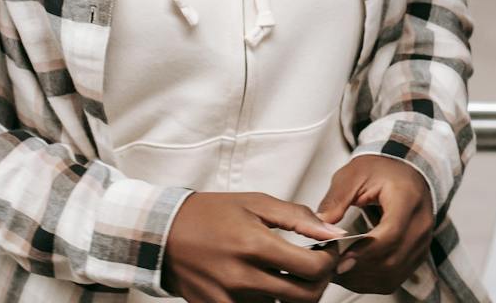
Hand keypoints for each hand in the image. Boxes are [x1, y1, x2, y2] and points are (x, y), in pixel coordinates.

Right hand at [163, 191, 344, 302]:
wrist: (163, 233)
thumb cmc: (211, 214)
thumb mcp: (257, 203)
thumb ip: (298, 217)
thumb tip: (332, 233)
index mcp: (255, 246)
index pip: (313, 269)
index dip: (330, 260)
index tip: (328, 250)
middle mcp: (243, 278)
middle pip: (304, 296)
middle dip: (319, 281)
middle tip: (316, 265)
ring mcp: (228, 299)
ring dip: (293, 292)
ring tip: (289, 271)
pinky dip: (268, 300)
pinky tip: (267, 283)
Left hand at [317, 155, 437, 294]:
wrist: (405, 172)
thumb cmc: (380, 171)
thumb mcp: (354, 174)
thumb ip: (336, 199)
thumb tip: (320, 226)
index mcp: (408, 198)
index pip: (392, 233)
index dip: (365, 251)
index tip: (340, 259)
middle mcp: (422, 223)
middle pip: (393, 259)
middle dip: (359, 268)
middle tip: (331, 267)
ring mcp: (422, 241)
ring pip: (393, 274)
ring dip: (363, 279)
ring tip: (338, 271)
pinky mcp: (417, 254)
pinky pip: (395, 278)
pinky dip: (371, 282)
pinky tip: (352, 273)